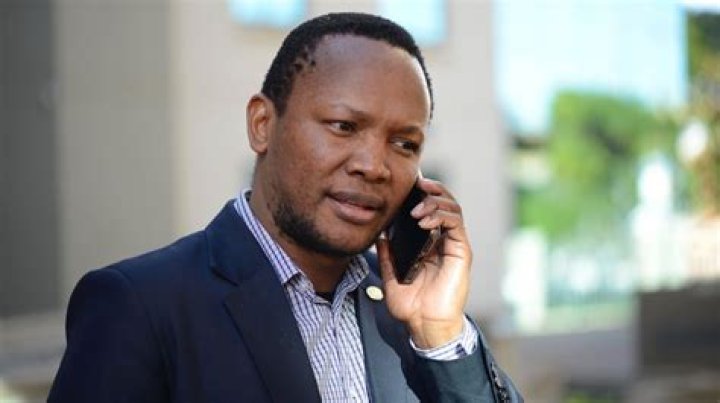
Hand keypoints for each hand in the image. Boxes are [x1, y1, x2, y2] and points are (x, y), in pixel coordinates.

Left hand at [376, 178, 471, 348]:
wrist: (425, 325)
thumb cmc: (411, 305)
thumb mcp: (391, 276)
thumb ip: (387, 255)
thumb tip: (379, 235)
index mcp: (429, 243)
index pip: (430, 209)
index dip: (422, 193)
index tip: (409, 184)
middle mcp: (443, 240)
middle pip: (444, 202)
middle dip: (431, 189)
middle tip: (417, 186)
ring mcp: (453, 244)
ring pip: (452, 208)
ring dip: (434, 201)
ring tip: (416, 209)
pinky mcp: (461, 251)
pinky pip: (456, 224)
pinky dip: (441, 216)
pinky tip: (424, 220)